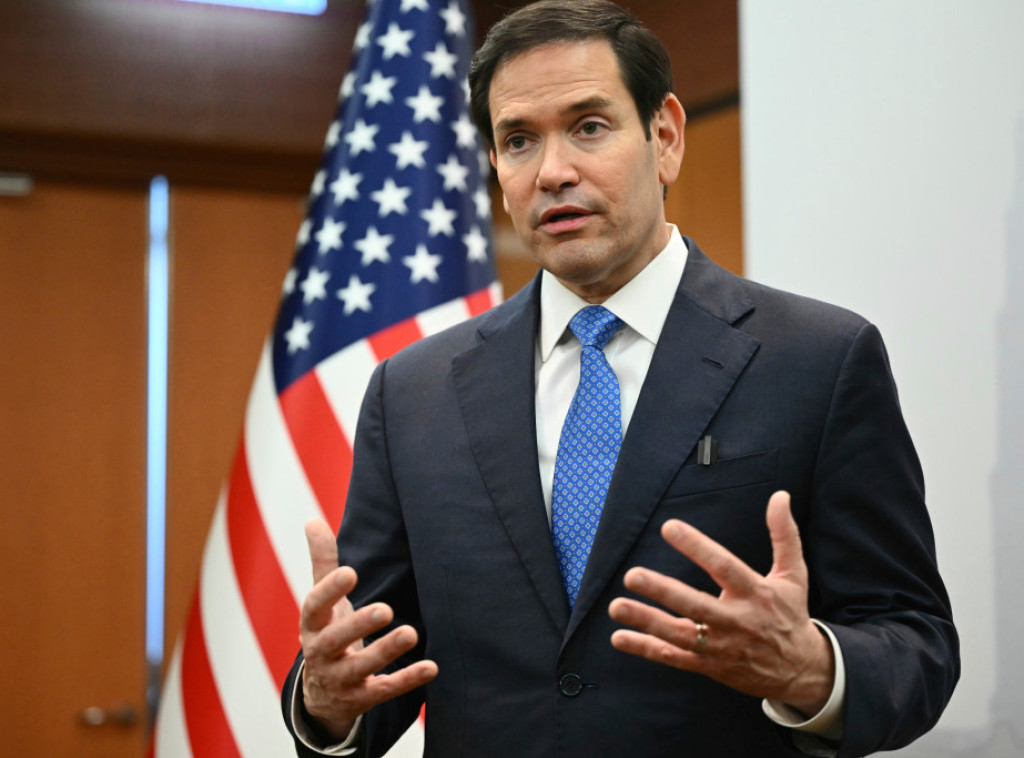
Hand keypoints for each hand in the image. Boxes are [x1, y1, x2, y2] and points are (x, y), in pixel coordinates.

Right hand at [300, 519, 437, 740]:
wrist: (322, 694)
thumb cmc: (328, 630)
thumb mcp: (321, 600)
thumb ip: (322, 562)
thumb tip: (312, 519)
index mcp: (312, 625)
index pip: (314, 607)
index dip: (330, 591)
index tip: (350, 572)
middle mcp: (321, 654)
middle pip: (335, 640)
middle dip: (359, 625)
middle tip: (385, 609)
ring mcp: (341, 679)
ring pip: (362, 667)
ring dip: (386, 651)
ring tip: (410, 633)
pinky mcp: (363, 698)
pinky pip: (385, 690)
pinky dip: (408, 680)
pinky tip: (432, 667)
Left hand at [608, 491, 833, 714]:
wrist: (801, 672)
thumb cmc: (790, 615)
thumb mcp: (793, 575)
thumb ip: (784, 534)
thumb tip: (780, 495)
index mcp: (755, 593)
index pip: (723, 566)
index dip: (697, 547)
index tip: (669, 527)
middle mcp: (736, 621)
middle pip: (695, 605)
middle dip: (663, 591)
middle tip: (632, 575)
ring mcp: (720, 646)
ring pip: (679, 634)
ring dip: (646, 621)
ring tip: (615, 606)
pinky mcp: (709, 665)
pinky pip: (673, 658)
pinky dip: (646, 649)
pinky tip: (619, 637)